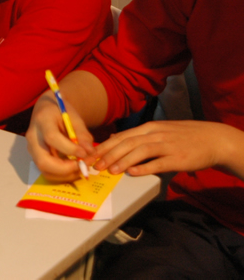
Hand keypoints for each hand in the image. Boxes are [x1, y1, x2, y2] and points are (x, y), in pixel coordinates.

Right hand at [25, 91, 93, 182]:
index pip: (52, 138)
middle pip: (43, 161)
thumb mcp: (74, 117)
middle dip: (65, 169)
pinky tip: (74, 167)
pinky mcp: (36, 157)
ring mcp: (32, 149)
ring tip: (81, 167)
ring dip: (65, 174)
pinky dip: (62, 174)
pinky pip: (48, 171)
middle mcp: (33, 137)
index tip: (85, 153)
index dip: (69, 149)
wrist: (47, 109)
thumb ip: (82, 134)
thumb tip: (90, 153)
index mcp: (42, 121)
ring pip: (45, 170)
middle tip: (82, 166)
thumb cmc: (61, 111)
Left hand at [93, 120, 240, 177]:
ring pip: (140, 151)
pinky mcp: (178, 158)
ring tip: (110, 170)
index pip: (121, 137)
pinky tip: (133, 173)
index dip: (104, 147)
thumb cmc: (182, 136)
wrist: (212, 139)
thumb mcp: (158, 130)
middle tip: (94, 165)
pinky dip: (145, 168)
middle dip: (108, 154)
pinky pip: (159, 163)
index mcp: (148, 128)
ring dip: (123, 161)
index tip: (89, 156)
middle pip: (127, 143)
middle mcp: (155, 134)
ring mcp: (167, 145)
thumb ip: (137, 136)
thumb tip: (115, 139)